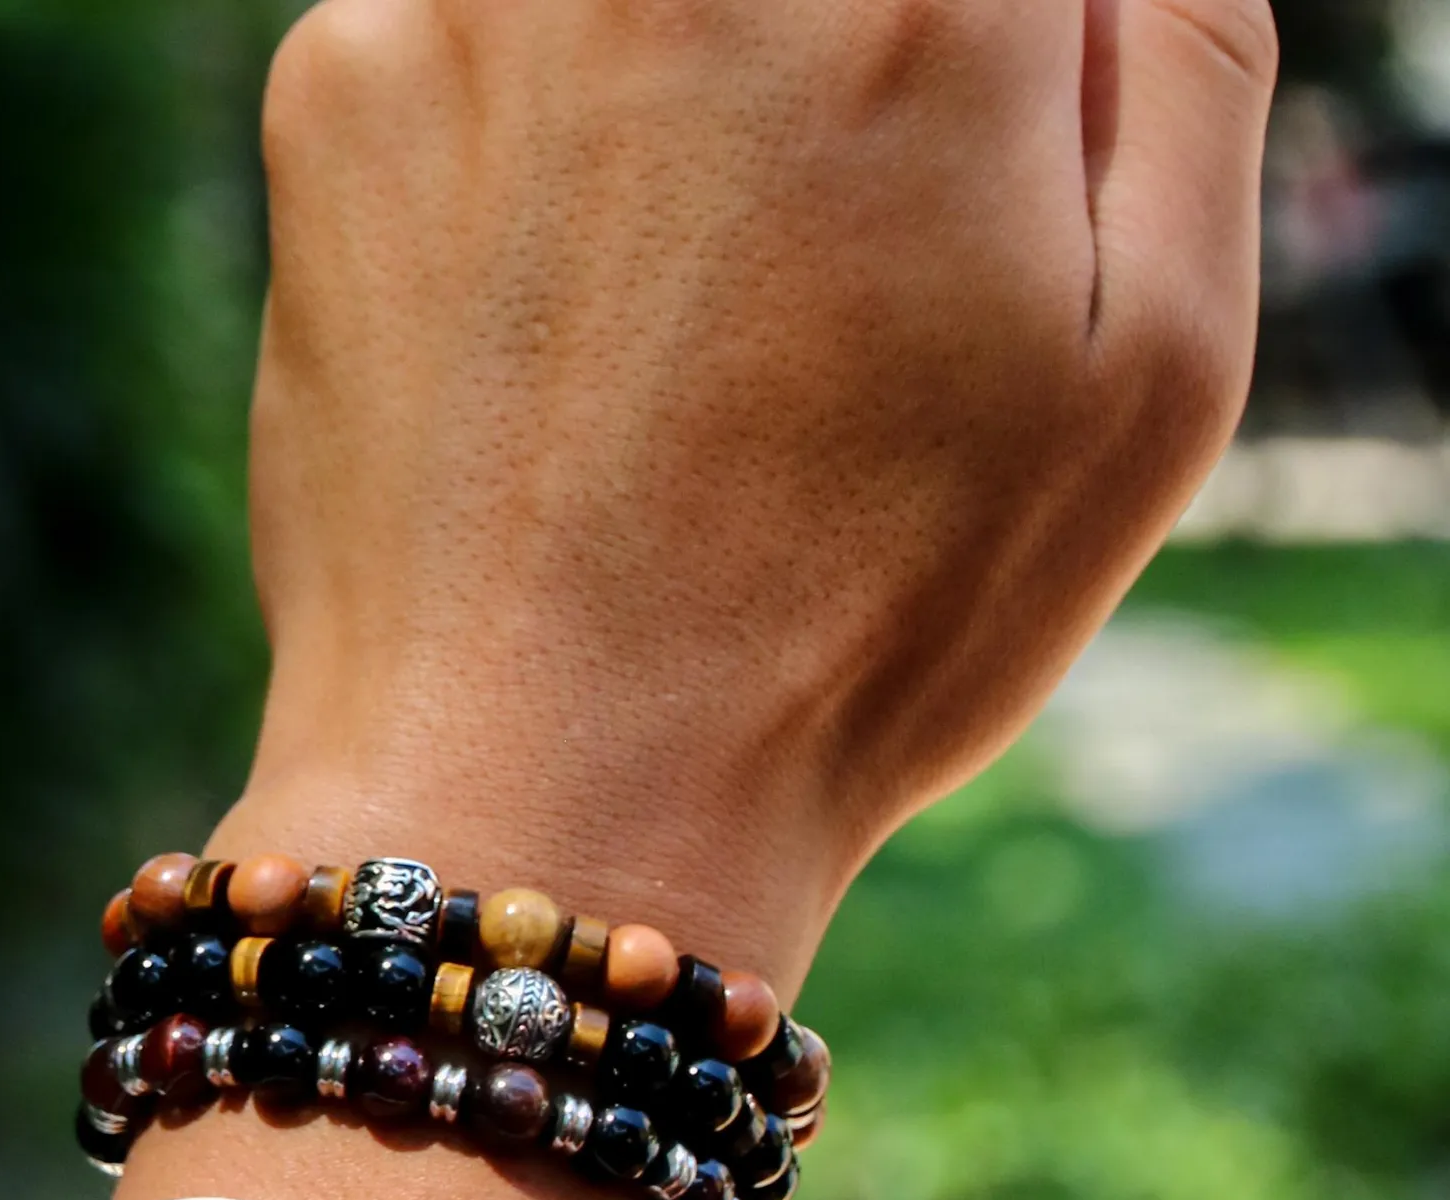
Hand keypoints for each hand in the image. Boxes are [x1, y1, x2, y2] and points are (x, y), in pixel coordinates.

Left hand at [220, 0, 1276, 991]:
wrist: (544, 793)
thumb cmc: (864, 627)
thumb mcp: (1156, 370)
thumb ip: (1186, 63)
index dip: (977, 65)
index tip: (932, 183)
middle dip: (823, 69)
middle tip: (804, 260)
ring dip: (671, 84)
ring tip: (674, 307)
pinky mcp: (342, 82)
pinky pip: (474, 31)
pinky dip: (519, 136)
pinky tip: (544, 322)